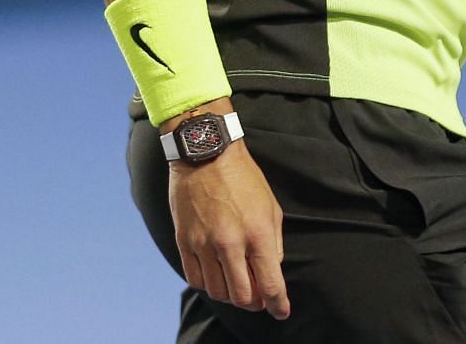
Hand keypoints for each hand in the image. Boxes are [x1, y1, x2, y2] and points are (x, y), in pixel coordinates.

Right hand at [164, 103, 289, 319]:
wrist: (206, 153)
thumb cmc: (243, 178)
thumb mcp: (271, 207)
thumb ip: (273, 243)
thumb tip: (271, 271)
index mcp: (258, 233)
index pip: (271, 284)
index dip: (278, 305)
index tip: (281, 312)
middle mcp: (230, 243)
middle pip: (242, 296)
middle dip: (254, 303)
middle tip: (258, 298)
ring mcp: (204, 244)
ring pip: (217, 292)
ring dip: (230, 294)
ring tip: (236, 282)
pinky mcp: (184, 241)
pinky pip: (195, 279)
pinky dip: (207, 284)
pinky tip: (215, 275)